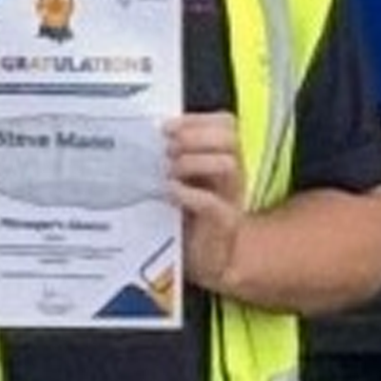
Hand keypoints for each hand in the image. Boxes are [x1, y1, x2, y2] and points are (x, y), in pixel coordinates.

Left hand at [165, 112, 247, 292]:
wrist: (208, 260)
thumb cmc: (191, 218)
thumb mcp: (183, 182)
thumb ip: (173, 160)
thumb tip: (146, 140)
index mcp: (225, 158)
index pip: (224, 124)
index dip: (196, 120)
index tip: (165, 126)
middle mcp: (233, 174)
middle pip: (229, 138)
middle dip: (195, 136)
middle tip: (167, 147)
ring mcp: (232, 198)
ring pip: (227, 164)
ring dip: (194, 162)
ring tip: (169, 170)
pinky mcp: (225, 223)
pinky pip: (212, 203)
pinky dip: (188, 193)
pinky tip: (169, 192)